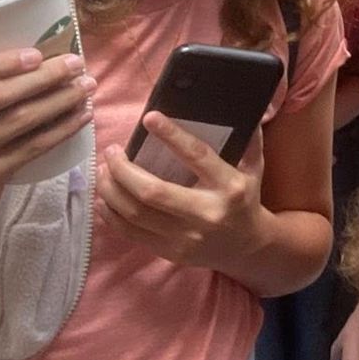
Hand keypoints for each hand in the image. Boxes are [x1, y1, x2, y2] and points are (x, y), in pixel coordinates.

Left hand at [97, 112, 265, 272]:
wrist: (247, 247)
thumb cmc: (245, 200)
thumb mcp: (254, 168)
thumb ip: (248, 139)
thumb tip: (243, 107)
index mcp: (229, 187)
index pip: (197, 157)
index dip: (171, 136)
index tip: (149, 118)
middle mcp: (207, 213)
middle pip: (152, 192)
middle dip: (123, 170)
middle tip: (111, 151)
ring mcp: (186, 238)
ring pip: (135, 213)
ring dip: (111, 190)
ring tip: (103, 171)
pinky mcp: (170, 252)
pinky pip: (130, 233)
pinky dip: (111, 214)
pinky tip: (104, 198)